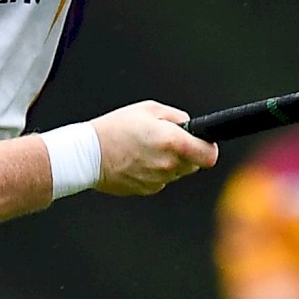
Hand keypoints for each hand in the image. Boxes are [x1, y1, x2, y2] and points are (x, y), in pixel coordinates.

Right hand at [92, 102, 217, 195]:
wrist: (89, 154)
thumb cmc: (116, 128)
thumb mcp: (148, 109)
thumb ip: (176, 116)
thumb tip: (188, 125)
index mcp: (173, 141)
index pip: (209, 155)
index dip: (208, 147)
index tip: (202, 142)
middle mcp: (169, 164)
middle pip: (194, 164)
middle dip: (186, 153)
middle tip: (166, 141)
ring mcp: (159, 180)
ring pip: (176, 173)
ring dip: (169, 162)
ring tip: (146, 149)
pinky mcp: (148, 190)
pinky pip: (161, 180)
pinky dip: (155, 172)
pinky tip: (138, 161)